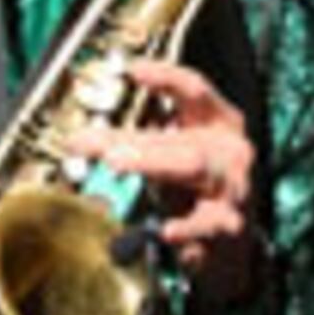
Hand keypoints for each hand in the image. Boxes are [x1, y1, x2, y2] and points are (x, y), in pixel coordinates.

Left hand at [66, 54, 268, 311]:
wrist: (229, 244)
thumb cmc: (192, 191)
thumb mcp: (169, 157)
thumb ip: (135, 144)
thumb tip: (80, 140)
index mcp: (218, 123)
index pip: (194, 90)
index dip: (165, 76)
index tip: (131, 70)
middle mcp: (230, 149)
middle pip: (180, 133)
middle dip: (135, 137)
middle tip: (96, 142)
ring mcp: (233, 187)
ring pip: (193, 165)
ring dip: (152, 161)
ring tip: (118, 162)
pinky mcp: (230, 224)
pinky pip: (206, 222)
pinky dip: (185, 227)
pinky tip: (167, 230)